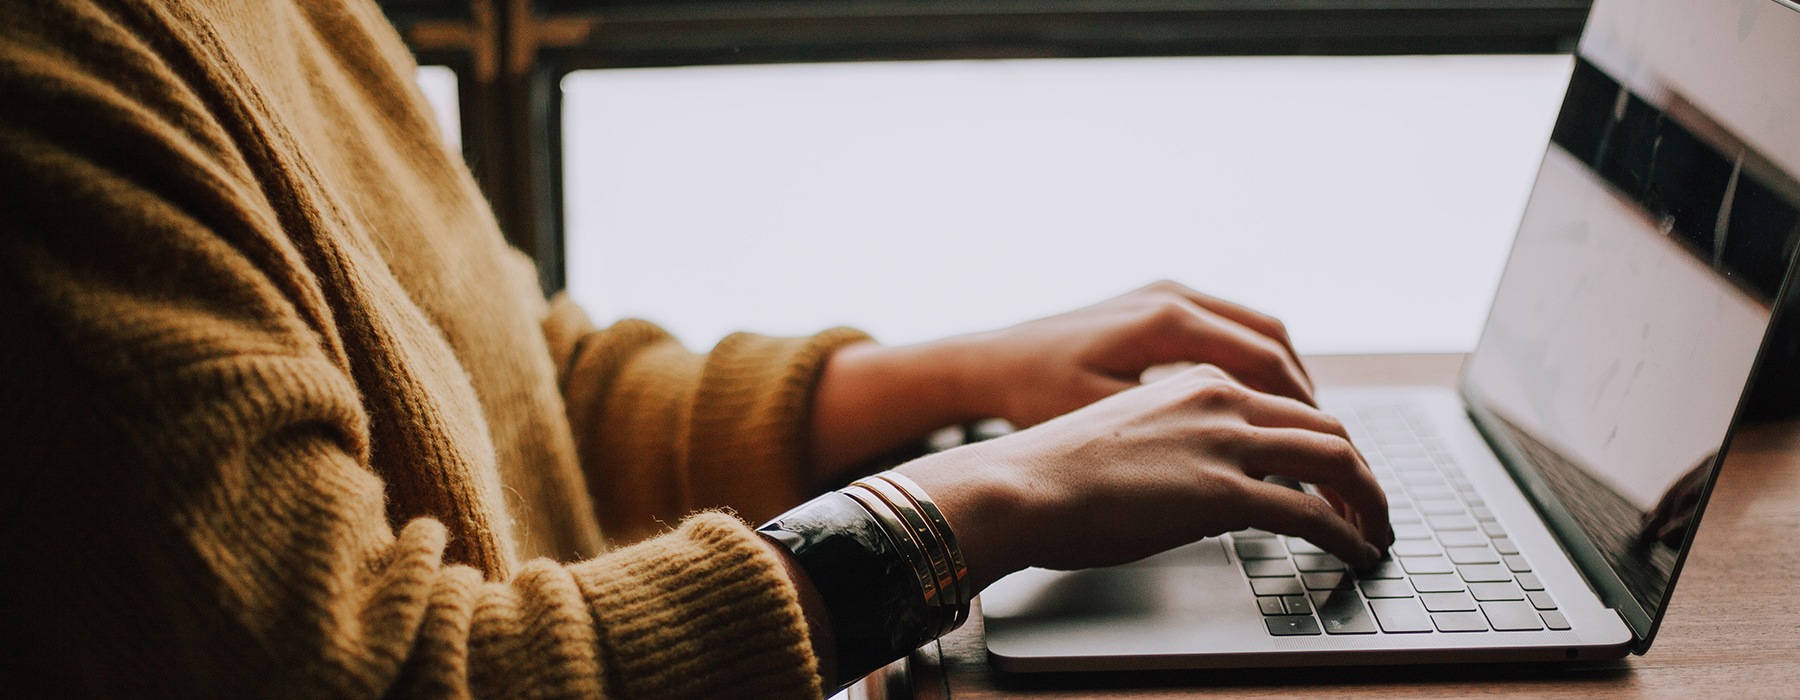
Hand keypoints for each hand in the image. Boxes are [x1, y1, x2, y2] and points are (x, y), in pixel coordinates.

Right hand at [897, 364, 1390, 592]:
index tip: (1334, 473)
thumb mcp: (1127, 436)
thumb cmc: (1052, 472)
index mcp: (1196, 381)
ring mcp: (1225, 442)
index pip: (1287, 403)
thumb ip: (1176, 443)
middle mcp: (1220, 398)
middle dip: (1360, 470)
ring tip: (1376, 532)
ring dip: (1368, 499)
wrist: (1018, 485)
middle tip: (1371, 506)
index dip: (1323, 440)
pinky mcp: (1223, 492)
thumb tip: (1199, 485)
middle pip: (1325, 425)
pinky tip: (1356, 552)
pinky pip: (1313, 512)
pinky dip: (1348, 533)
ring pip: (1336, 459)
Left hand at [955, 280, 1314, 428]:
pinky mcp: (1156, 302)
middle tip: (1326, 440)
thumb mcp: (1106, 420)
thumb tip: (1242, 462)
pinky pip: (1227, 325)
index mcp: (1167, 321)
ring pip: (1254, 328)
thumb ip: (1176, 432)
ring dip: (1283, 374)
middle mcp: (1173, 295)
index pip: (1264, 361)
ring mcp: (1165, 293)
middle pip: (1271, 339)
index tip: (1323, 447)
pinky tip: (1256, 401)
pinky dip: (1253, 360)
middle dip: (1304, 392)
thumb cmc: (1036, 394)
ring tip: (1301, 424)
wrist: (990, 362)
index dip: (1302, 409)